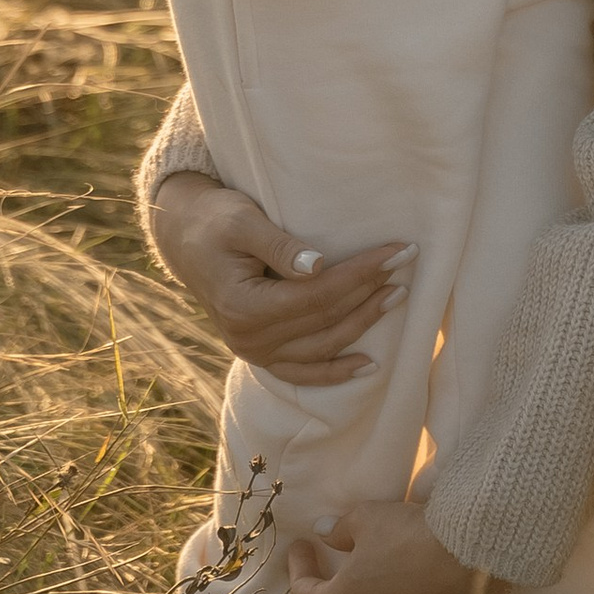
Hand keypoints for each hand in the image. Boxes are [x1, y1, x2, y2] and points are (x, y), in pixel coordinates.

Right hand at [148, 169, 408, 386]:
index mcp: (245, 306)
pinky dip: (335, 373)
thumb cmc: (215, 221)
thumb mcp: (242, 220)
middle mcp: (249, 339)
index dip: (361, 274)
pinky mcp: (261, 354)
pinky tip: (369, 365)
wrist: (186, 239)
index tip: (397, 250)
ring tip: (398, 296)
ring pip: (322, 347)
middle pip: (325, 319)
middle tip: (406, 264)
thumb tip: (319, 266)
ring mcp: (254, 352)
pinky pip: (303, 372)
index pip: (318, 294)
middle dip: (370, 292)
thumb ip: (280, 245)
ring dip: (363, 324)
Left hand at [283, 496, 482, 593]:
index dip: (300, 566)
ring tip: (380, 586)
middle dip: (335, 586)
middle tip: (339, 560)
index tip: (303, 546)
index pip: (305, 591)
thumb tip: (323, 532)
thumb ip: (340, 529)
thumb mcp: (368, 518)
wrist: (472, 556)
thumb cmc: (412, 535)